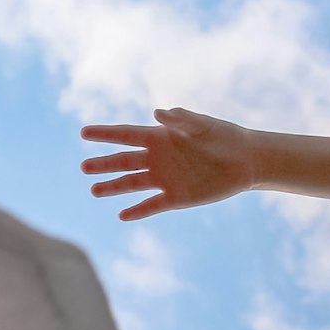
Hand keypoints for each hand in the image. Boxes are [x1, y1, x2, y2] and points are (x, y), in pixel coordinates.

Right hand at [79, 107, 256, 220]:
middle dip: (103, 164)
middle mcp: (157, 158)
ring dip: (113, 187)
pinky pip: (151, 205)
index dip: (104, 134)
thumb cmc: (225, 137)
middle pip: (124, 161)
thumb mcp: (204, 125)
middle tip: (84, 167)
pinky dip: (137, 211)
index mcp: (160, 137)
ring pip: (132, 183)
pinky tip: (122, 216)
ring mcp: (164, 178)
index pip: (126, 135)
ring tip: (94, 190)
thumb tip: (157, 113)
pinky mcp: (175, 197)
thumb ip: (181, 119)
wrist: (246, 161)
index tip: (83, 132)